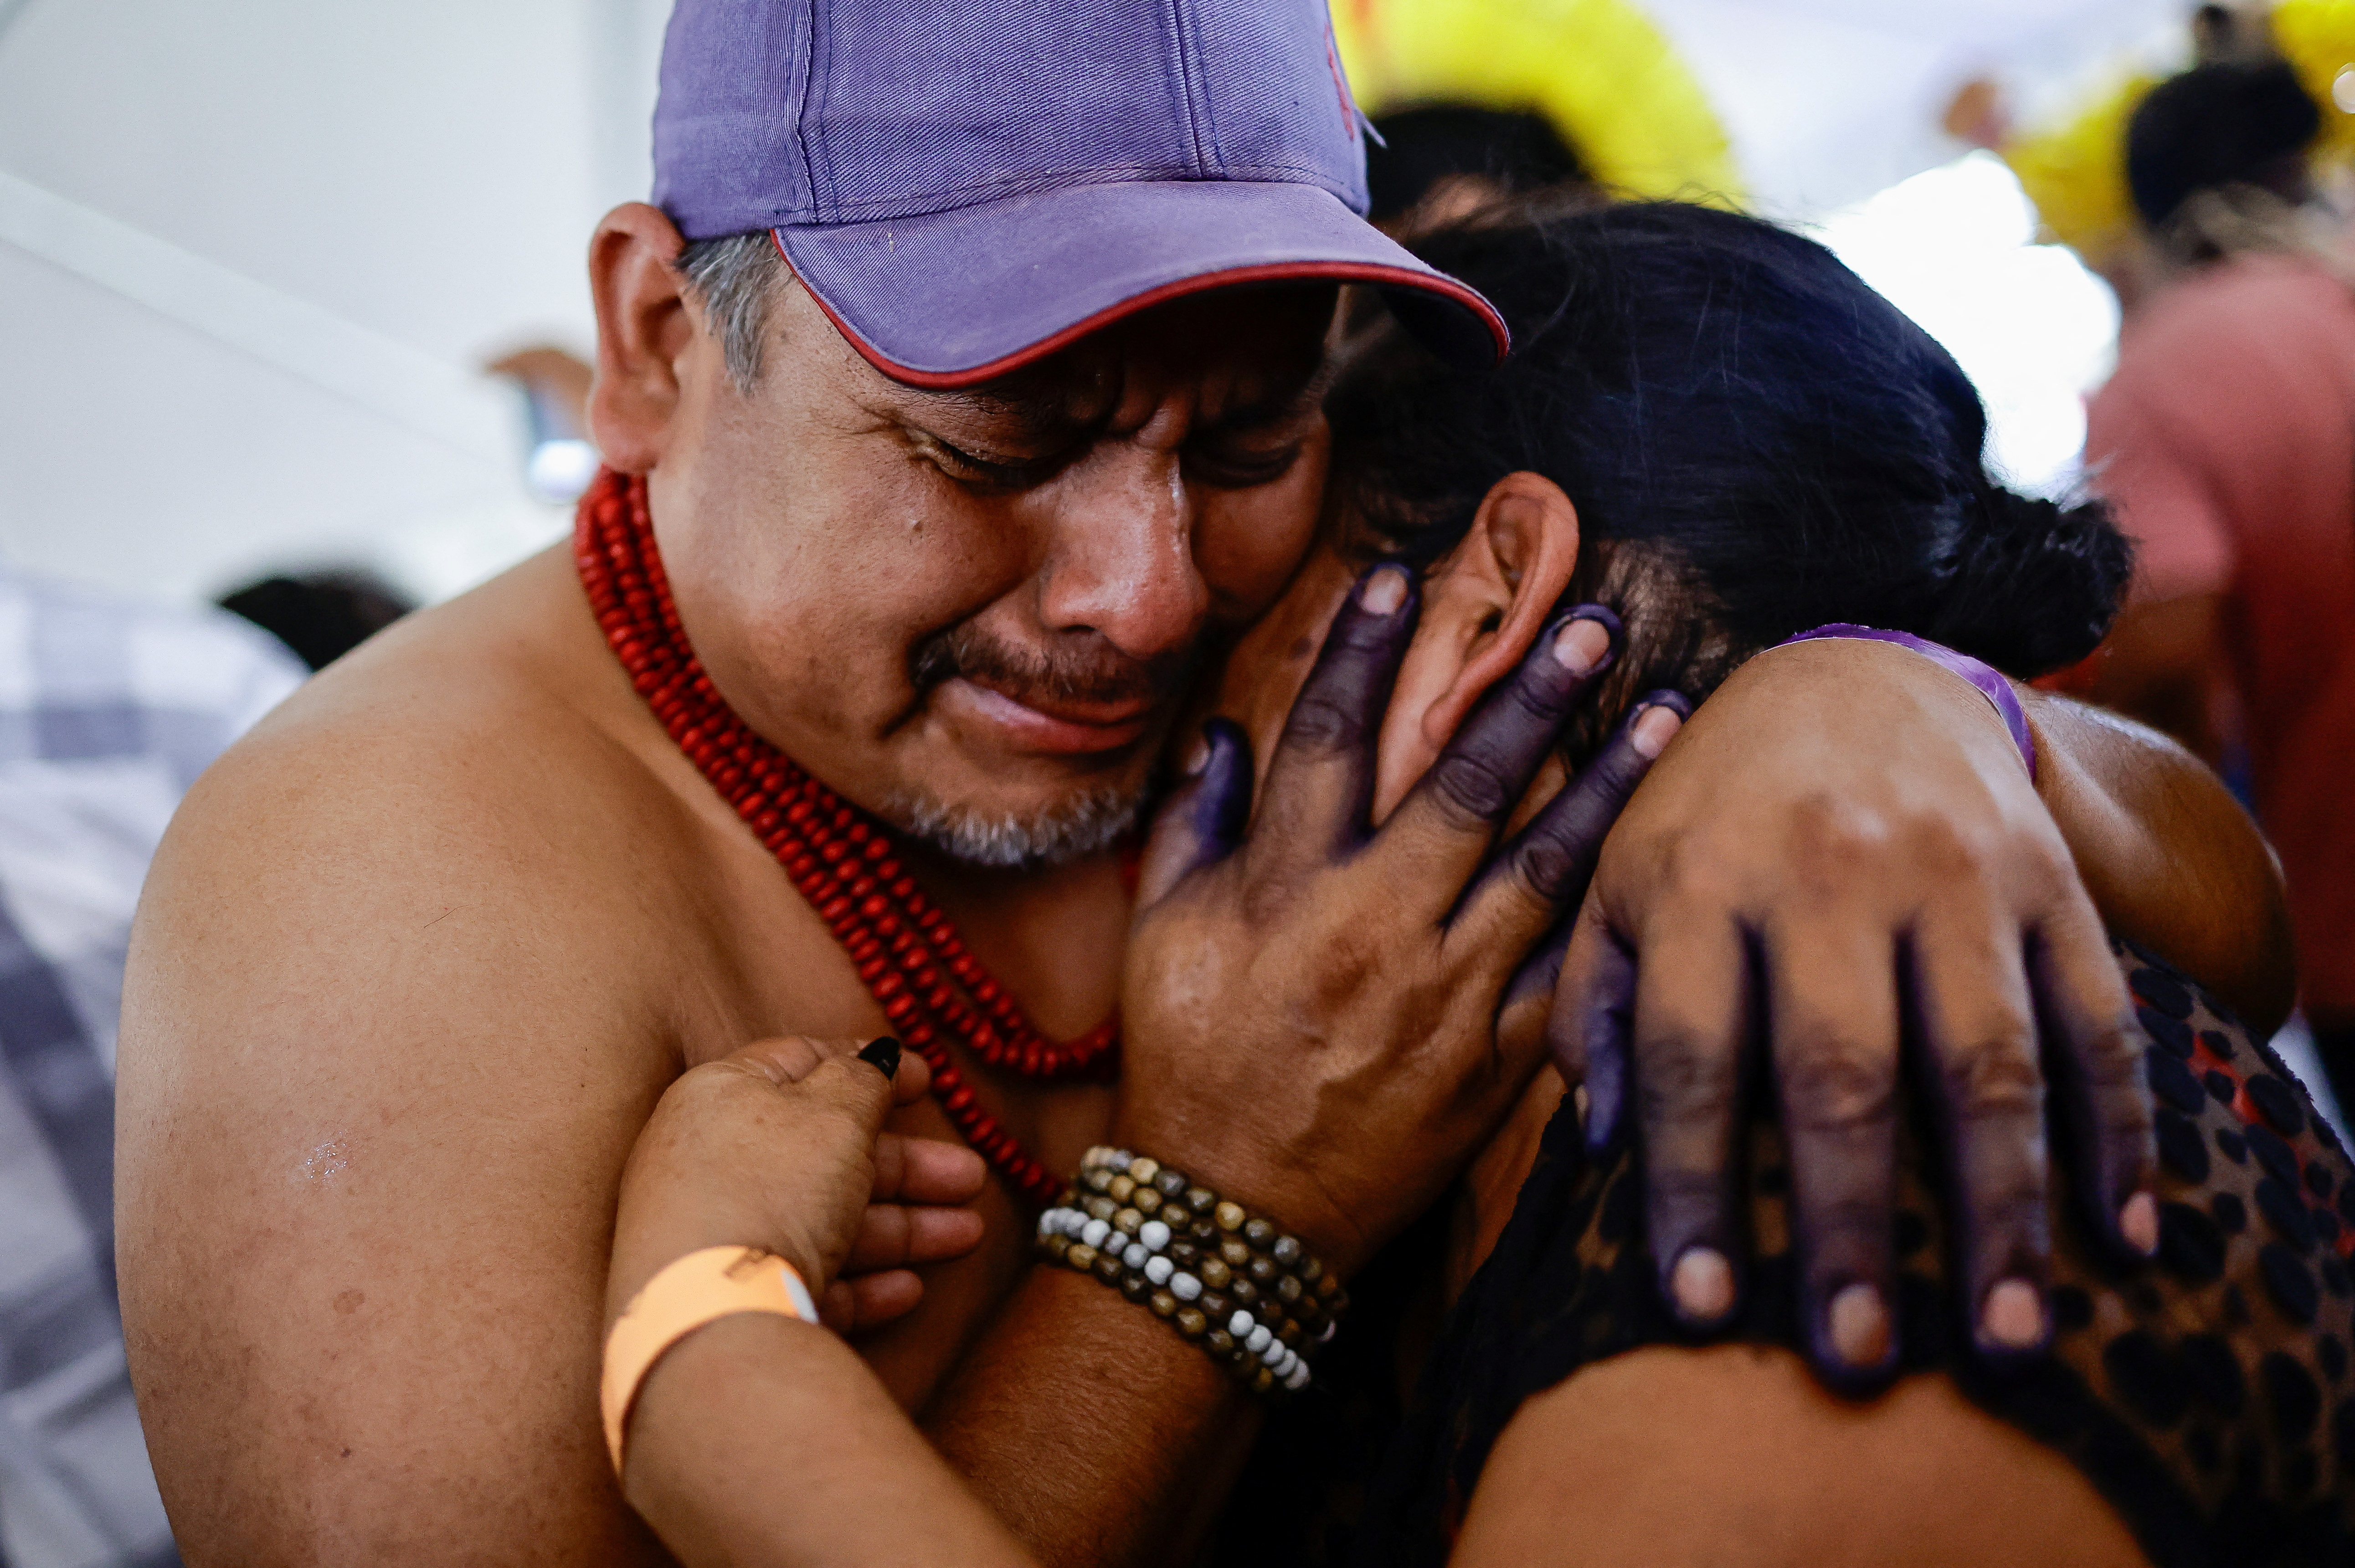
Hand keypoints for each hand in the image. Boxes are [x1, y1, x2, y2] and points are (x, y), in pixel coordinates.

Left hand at [608, 1038, 988, 1333]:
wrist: (709, 1316)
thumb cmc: (769, 1189)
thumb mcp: (834, 1114)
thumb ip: (863, 1079)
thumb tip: (875, 1055)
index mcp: (723, 1095)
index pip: (801, 1064)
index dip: (869, 1067)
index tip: (928, 1080)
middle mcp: (713, 1163)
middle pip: (826, 1154)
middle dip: (908, 1168)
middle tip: (970, 1177)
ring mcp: (720, 1235)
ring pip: (826, 1221)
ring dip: (903, 1228)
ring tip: (967, 1235)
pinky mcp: (732, 1300)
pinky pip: (805, 1279)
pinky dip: (861, 1282)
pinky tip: (909, 1290)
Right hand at [1117, 566, 1678, 1275]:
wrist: (1231, 1218)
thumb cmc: (1188, 1065)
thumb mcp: (1162, 939)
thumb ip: (1193, 829)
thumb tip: (1224, 736)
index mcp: (1285, 891)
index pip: (1328, 740)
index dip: (1362, 649)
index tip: (1400, 576)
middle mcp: (1372, 932)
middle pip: (1463, 787)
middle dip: (1531, 696)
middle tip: (1592, 623)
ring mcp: (1444, 1000)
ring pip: (1543, 871)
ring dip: (1610, 785)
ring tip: (1672, 713)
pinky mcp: (1493, 1065)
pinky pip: (1570, 978)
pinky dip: (1620, 916)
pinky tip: (1672, 860)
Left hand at [1555, 638, 2157, 1386]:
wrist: (1856, 671)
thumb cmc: (1714, 807)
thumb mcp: (1620, 874)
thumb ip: (1595, 1000)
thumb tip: (1595, 1146)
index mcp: (1700, 880)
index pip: (1691, 1055)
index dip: (1692, 1187)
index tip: (1699, 1310)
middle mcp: (1826, 874)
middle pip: (1840, 1072)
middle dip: (1847, 1223)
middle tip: (1852, 1356)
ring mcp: (1950, 873)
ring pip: (1984, 1058)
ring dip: (2001, 1207)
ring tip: (2005, 1335)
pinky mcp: (2045, 877)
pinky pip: (2095, 1016)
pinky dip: (2119, 1129)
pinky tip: (2118, 1234)